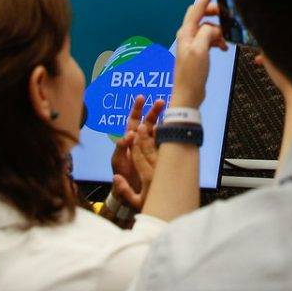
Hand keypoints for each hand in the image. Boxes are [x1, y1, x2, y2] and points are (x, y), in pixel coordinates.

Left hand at [110, 95, 163, 209]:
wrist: (128, 192)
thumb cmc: (121, 174)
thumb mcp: (117, 160)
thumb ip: (120, 147)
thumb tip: (129, 134)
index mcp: (129, 139)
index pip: (134, 120)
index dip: (137, 109)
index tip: (142, 98)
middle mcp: (141, 140)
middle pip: (149, 122)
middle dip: (154, 111)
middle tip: (161, 102)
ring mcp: (151, 148)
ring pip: (158, 132)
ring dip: (164, 122)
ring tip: (171, 115)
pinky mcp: (158, 156)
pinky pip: (164, 144)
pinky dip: (169, 137)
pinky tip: (174, 131)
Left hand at [170, 0, 225, 109]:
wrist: (188, 95)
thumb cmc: (192, 74)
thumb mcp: (200, 50)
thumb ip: (206, 33)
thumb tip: (214, 28)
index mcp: (185, 32)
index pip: (197, 8)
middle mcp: (187, 35)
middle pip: (201, 15)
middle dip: (215, 14)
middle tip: (227, 15)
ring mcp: (192, 44)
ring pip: (207, 28)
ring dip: (218, 30)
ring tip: (226, 39)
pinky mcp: (198, 52)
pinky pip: (209, 39)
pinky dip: (217, 40)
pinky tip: (223, 47)